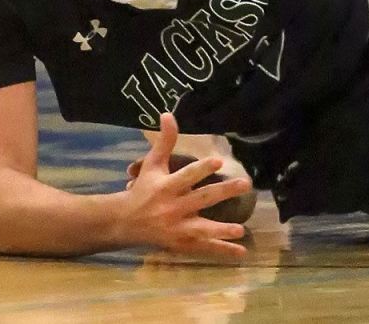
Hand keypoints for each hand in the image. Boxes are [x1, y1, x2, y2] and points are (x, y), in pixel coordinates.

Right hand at [122, 113, 249, 257]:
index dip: (201, 169)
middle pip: (200, 199)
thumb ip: (164, 142)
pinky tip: (241, 253)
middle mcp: (172, 208)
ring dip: (221, 230)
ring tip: (241, 229)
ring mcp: (177, 228)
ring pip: (201, 229)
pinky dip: (221, 251)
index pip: (186, 176)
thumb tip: (168, 114)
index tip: (219, 161)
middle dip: (223, 192)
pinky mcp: (181, 244)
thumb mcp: (152, 164)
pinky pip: (203, 248)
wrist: (123, 223)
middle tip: (245, 184)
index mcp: (166, 187)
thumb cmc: (142, 189)